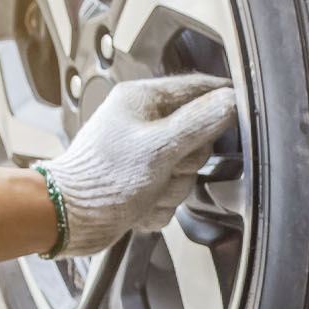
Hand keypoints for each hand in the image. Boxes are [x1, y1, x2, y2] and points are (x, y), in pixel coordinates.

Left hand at [40, 74, 237, 257]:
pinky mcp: (139, 183)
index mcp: (143, 100)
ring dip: (171, 190)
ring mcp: (141, 155)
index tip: (239, 115)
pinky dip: (158, 206)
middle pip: (197, 138)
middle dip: (186, 162)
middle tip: (167, 169)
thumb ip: (199, 123)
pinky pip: (169, 195)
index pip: (198, 89)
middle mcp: (142, 123)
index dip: (221, 103)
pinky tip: (139, 205)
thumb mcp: (159, 148)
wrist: (68, 219)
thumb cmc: (102, 180)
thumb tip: (231, 103)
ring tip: (147, 191)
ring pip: (184, 172)